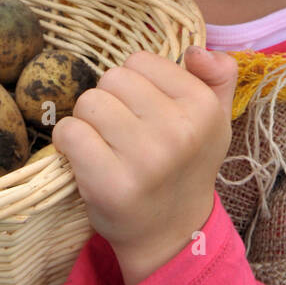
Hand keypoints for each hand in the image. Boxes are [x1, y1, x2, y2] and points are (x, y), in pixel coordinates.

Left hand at [53, 47, 237, 284]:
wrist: (171, 234)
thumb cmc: (186, 166)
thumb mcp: (215, 119)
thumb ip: (217, 76)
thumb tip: (195, 50)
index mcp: (202, 107)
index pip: (140, 60)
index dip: (136, 85)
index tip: (147, 114)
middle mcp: (178, 130)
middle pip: (111, 78)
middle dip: (110, 101)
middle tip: (124, 134)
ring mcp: (145, 159)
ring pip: (87, 102)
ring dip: (89, 122)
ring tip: (109, 148)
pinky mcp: (110, 183)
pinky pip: (69, 132)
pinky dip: (69, 143)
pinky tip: (87, 160)